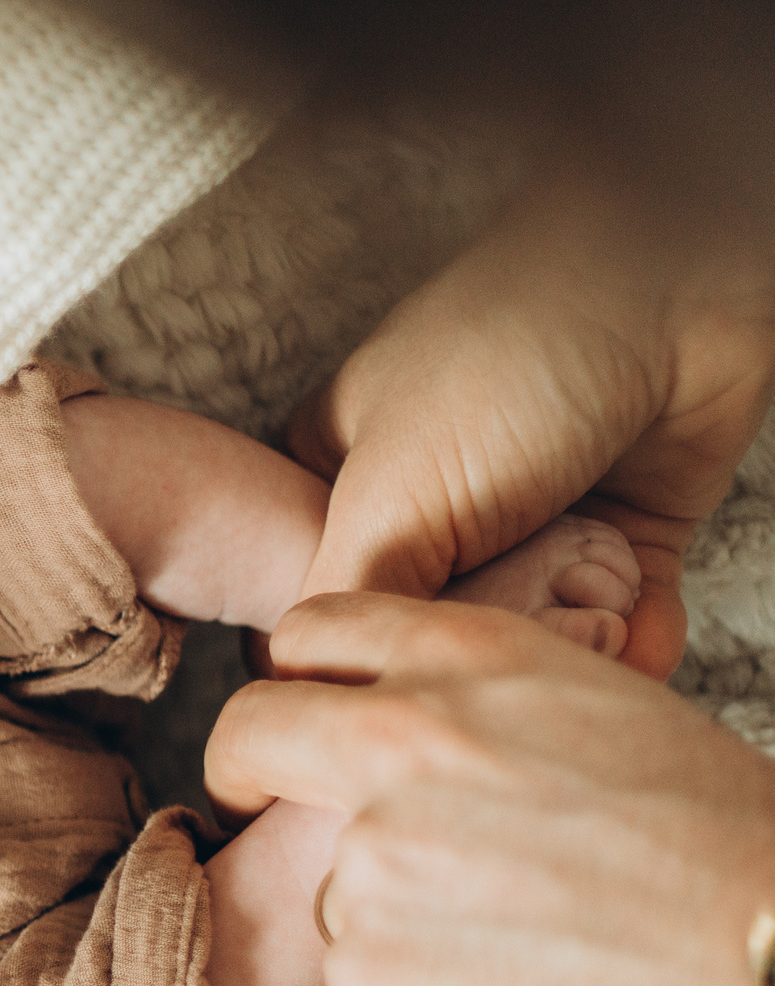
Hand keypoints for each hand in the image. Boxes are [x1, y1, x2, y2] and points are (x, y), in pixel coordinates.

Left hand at [206, 592, 774, 985]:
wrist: (774, 974)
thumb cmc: (726, 852)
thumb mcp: (607, 718)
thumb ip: (484, 717)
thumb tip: (417, 738)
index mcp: (469, 663)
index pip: (315, 630)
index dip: (296, 681)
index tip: (292, 720)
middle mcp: (399, 747)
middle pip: (248, 735)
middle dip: (244, 770)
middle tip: (265, 808)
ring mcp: (370, 864)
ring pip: (332, 887)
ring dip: (396, 919)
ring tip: (528, 948)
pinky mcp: (367, 979)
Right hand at [290, 160, 774, 680]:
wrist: (676, 280)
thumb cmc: (505, 357)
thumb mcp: (387, 495)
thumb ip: (340, 601)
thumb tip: (309, 705)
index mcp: (341, 491)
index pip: (325, 615)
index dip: (359, 661)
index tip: (397, 682)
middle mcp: (431, 518)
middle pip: (434, 642)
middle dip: (481, 656)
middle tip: (513, 636)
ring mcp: (529, 531)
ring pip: (532, 643)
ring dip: (568, 650)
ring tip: (590, 619)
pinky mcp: (623, 539)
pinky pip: (620, 630)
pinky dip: (634, 645)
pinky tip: (634, 639)